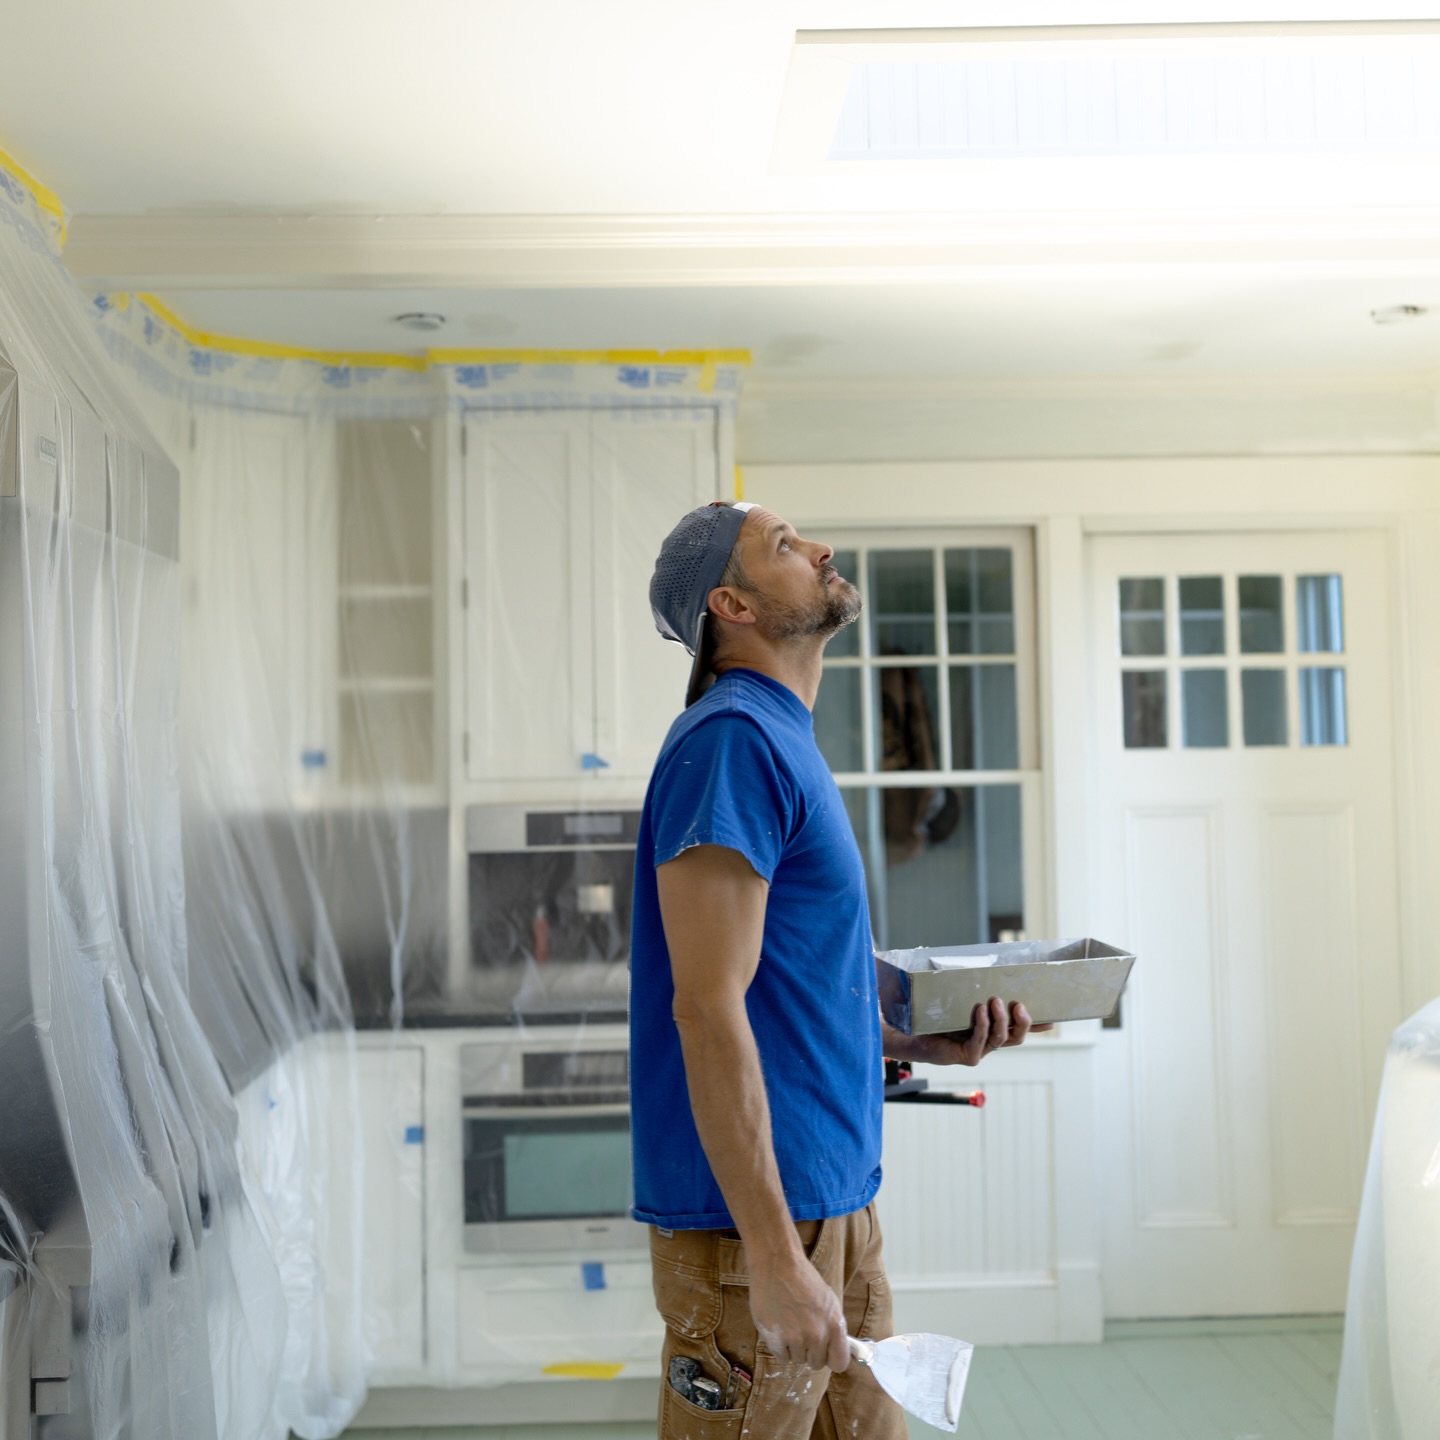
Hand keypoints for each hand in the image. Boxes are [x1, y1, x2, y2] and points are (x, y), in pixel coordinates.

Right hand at [749, 1252, 848, 1371]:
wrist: (778, 1265)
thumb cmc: (804, 1280)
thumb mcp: (829, 1302)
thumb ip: (834, 1328)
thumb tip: (838, 1350)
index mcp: (834, 1325)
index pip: (839, 1362)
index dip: (831, 1358)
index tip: (825, 1352)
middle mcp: (817, 1335)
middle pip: (816, 1363)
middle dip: (810, 1352)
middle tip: (802, 1332)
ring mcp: (795, 1338)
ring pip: (798, 1360)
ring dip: (793, 1348)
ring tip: (788, 1324)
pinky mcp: (775, 1339)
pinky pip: (781, 1356)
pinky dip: (779, 1345)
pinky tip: (779, 1326)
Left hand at [903, 999, 1053, 1066]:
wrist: (913, 1033)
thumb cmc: (937, 1016)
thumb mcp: (960, 1001)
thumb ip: (974, 989)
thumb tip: (982, 967)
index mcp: (992, 1029)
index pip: (1019, 1028)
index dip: (1037, 1025)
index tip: (1054, 1019)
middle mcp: (989, 1042)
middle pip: (1017, 1036)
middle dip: (1024, 1021)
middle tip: (1019, 1004)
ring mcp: (980, 1050)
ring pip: (1001, 1038)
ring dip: (1001, 1019)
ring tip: (995, 1001)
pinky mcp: (968, 1056)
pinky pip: (981, 1040)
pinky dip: (982, 1025)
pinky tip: (980, 1012)